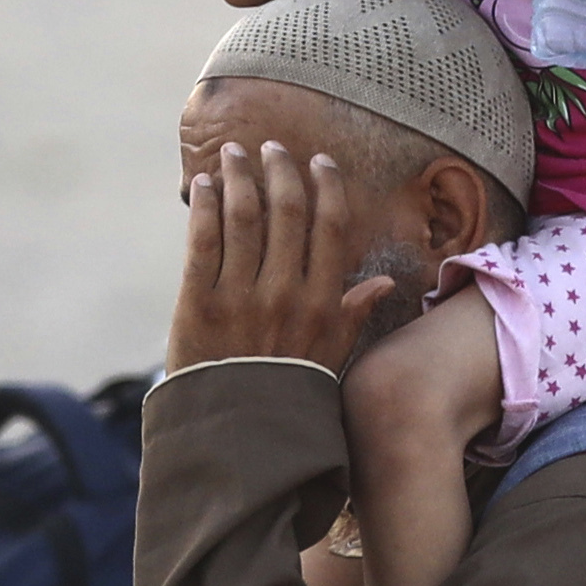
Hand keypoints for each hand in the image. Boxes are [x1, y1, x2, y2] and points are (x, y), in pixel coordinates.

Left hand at [171, 139, 417, 375]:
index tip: (319, 161)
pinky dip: (204, 206)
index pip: (330, 228)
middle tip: (270, 148)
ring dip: (239, 177)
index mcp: (322, 304)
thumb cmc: (287, 395)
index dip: (325, 187)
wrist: (236, 437)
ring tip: (233, 154)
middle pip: (286, 212)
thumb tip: (387, 280)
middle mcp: (285, 294)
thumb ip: (354, 314)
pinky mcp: (198, 303)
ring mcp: (240, 297)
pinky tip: (203, 186)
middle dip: (278, 171)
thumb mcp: (332, 358)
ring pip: (243, 218)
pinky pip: (203, 241)